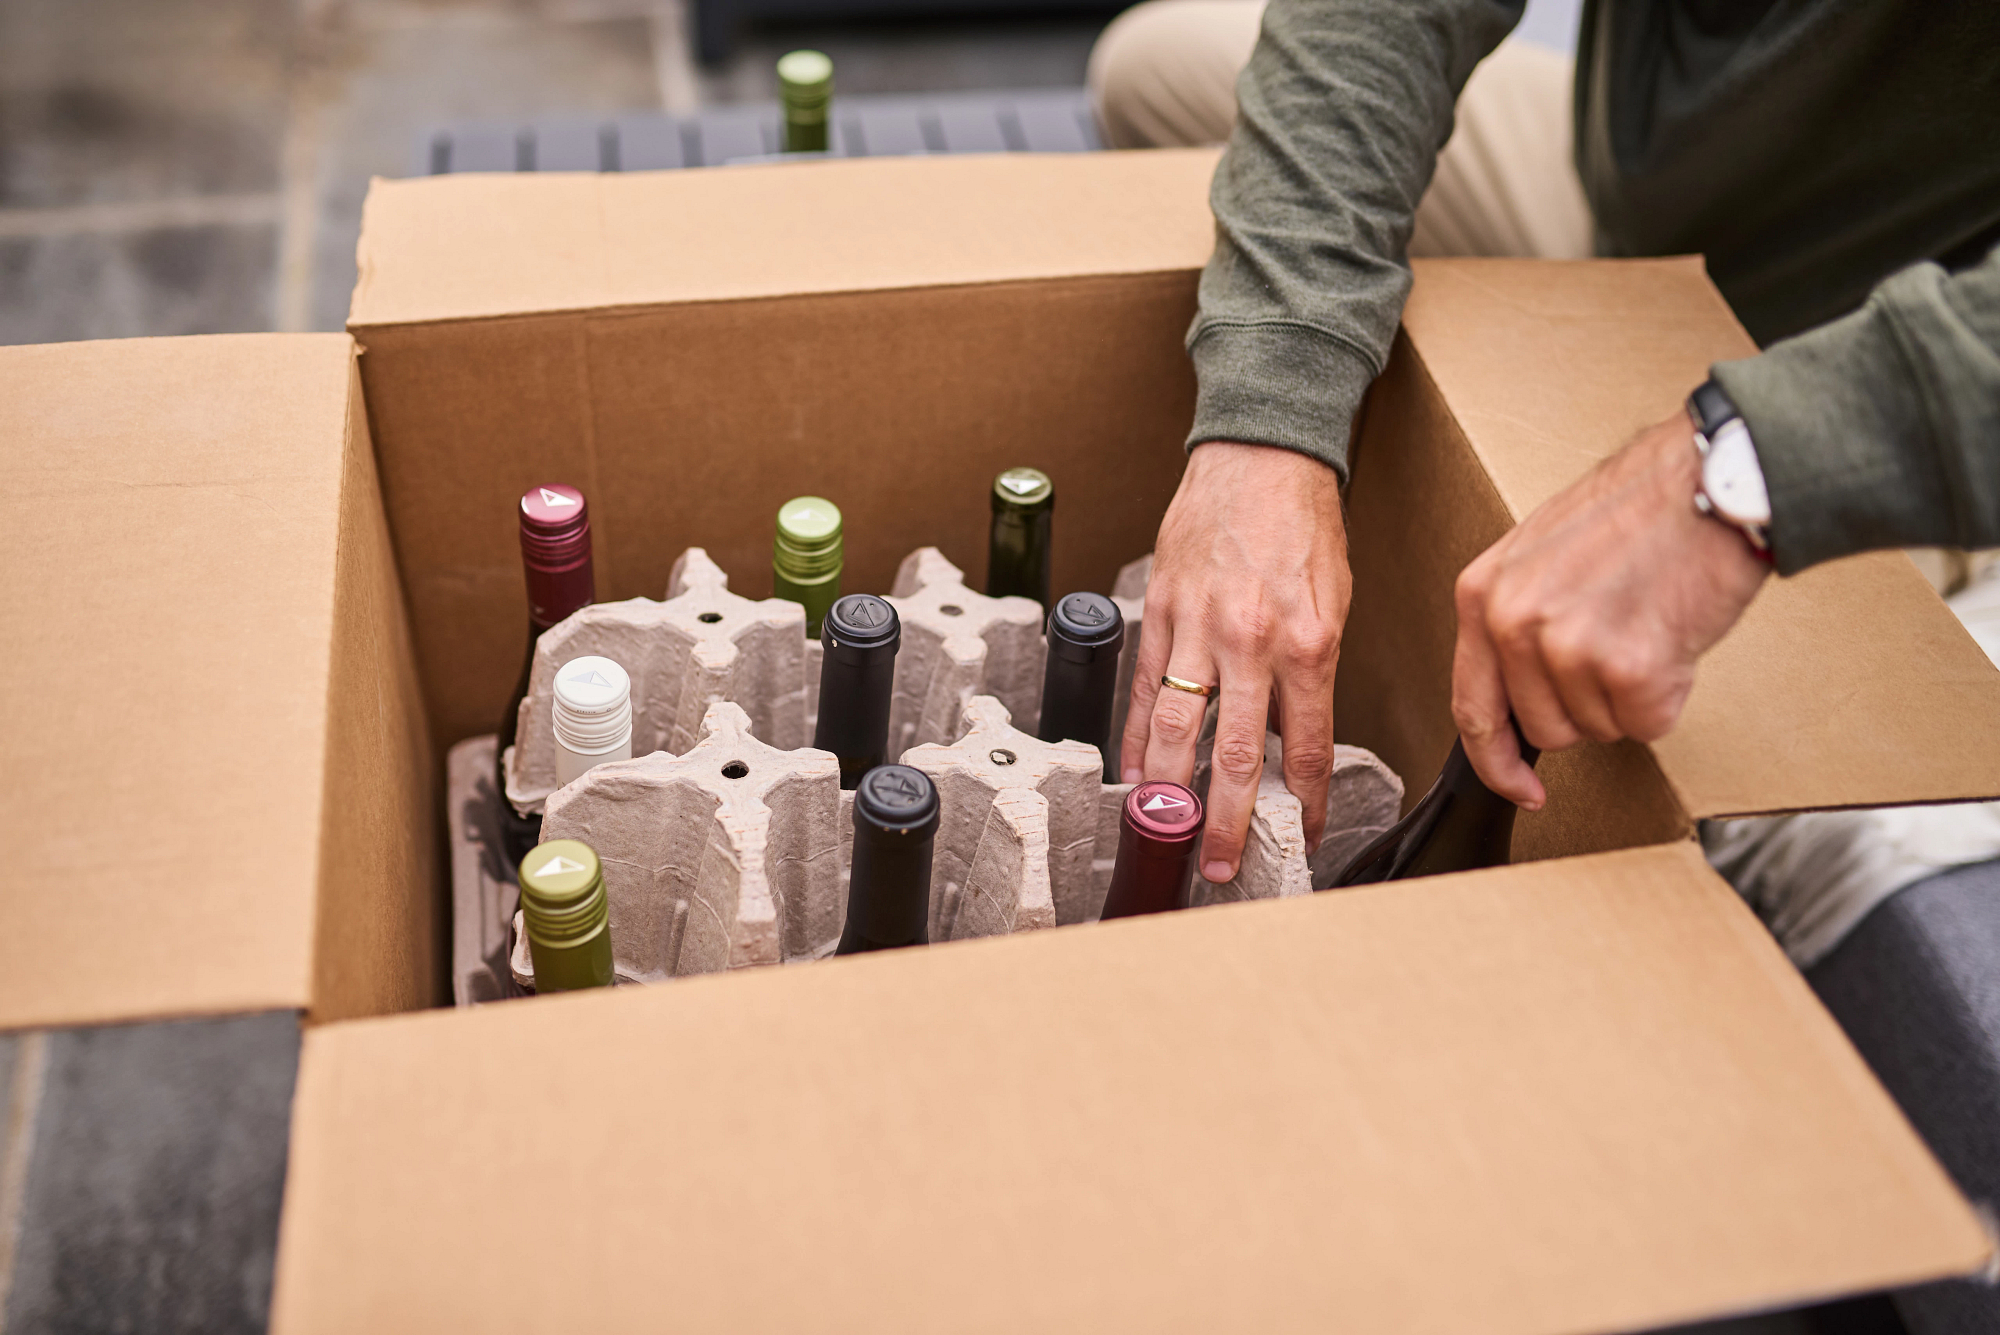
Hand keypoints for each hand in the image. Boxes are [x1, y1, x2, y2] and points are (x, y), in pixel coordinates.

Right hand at [1122, 442, 1349, 880]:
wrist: (1260, 456)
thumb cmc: (1304, 526)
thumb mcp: (1334, 602)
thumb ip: (1312, 674)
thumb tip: (1291, 741)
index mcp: (1308, 643)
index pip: (1308, 748)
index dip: (1308, 805)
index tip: (1307, 839)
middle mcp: (1252, 643)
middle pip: (1239, 756)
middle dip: (1233, 823)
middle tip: (1224, 868)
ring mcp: (1199, 629)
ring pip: (1179, 730)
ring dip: (1174, 791)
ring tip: (1171, 833)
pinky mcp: (1160, 613)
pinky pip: (1144, 689)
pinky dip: (1137, 737)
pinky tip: (1135, 773)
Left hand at [1452, 412, 1770, 806]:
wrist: (1711, 480)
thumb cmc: (1639, 508)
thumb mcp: (1541, 553)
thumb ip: (1517, 620)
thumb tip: (1519, 692)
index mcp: (1482, 594)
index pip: (1473, 708)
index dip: (1497, 760)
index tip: (1521, 786)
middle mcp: (1512, 622)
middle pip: (1544, 728)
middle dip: (1587, 707)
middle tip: (1621, 648)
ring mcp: (1566, 645)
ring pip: (1598, 729)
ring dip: (1630, 697)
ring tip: (1647, 628)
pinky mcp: (1627, 666)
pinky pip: (1647, 723)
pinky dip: (1669, 695)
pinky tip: (1672, 639)